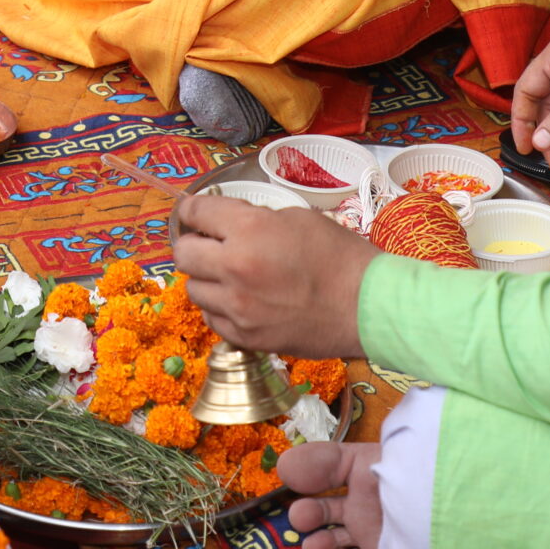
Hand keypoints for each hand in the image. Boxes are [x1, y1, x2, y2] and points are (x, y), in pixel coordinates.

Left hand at [170, 194, 373, 359]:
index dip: (191, 211)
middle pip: (183, 255)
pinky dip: (220, 307)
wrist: (366, 306)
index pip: (196, 214)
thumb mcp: (296, 218)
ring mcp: (237, 308)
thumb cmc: (339, 255)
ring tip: (229, 275)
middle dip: (193, 245)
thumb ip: (256, 219)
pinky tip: (240, 300)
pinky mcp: (245, 337)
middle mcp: (234, 269)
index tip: (193, 214)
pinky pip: (213, 318)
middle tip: (209, 244)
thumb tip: (229, 226)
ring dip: (206, 278)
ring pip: (194, 290)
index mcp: (248, 231)